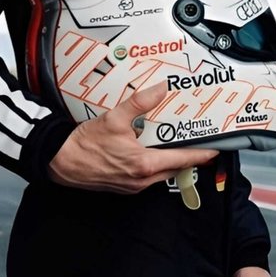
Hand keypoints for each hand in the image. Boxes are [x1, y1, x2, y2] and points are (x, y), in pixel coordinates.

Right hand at [48, 83, 214, 193]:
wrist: (60, 161)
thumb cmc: (84, 144)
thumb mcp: (114, 118)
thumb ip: (140, 102)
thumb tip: (160, 89)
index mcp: (144, 165)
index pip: (182, 160)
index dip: (201, 154)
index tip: (215, 149)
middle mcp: (142, 180)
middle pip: (175, 168)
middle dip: (187, 157)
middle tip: (196, 142)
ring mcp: (133, 186)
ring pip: (161, 173)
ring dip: (170, 161)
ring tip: (175, 144)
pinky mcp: (124, 186)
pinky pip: (148, 177)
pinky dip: (154, 165)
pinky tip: (149, 151)